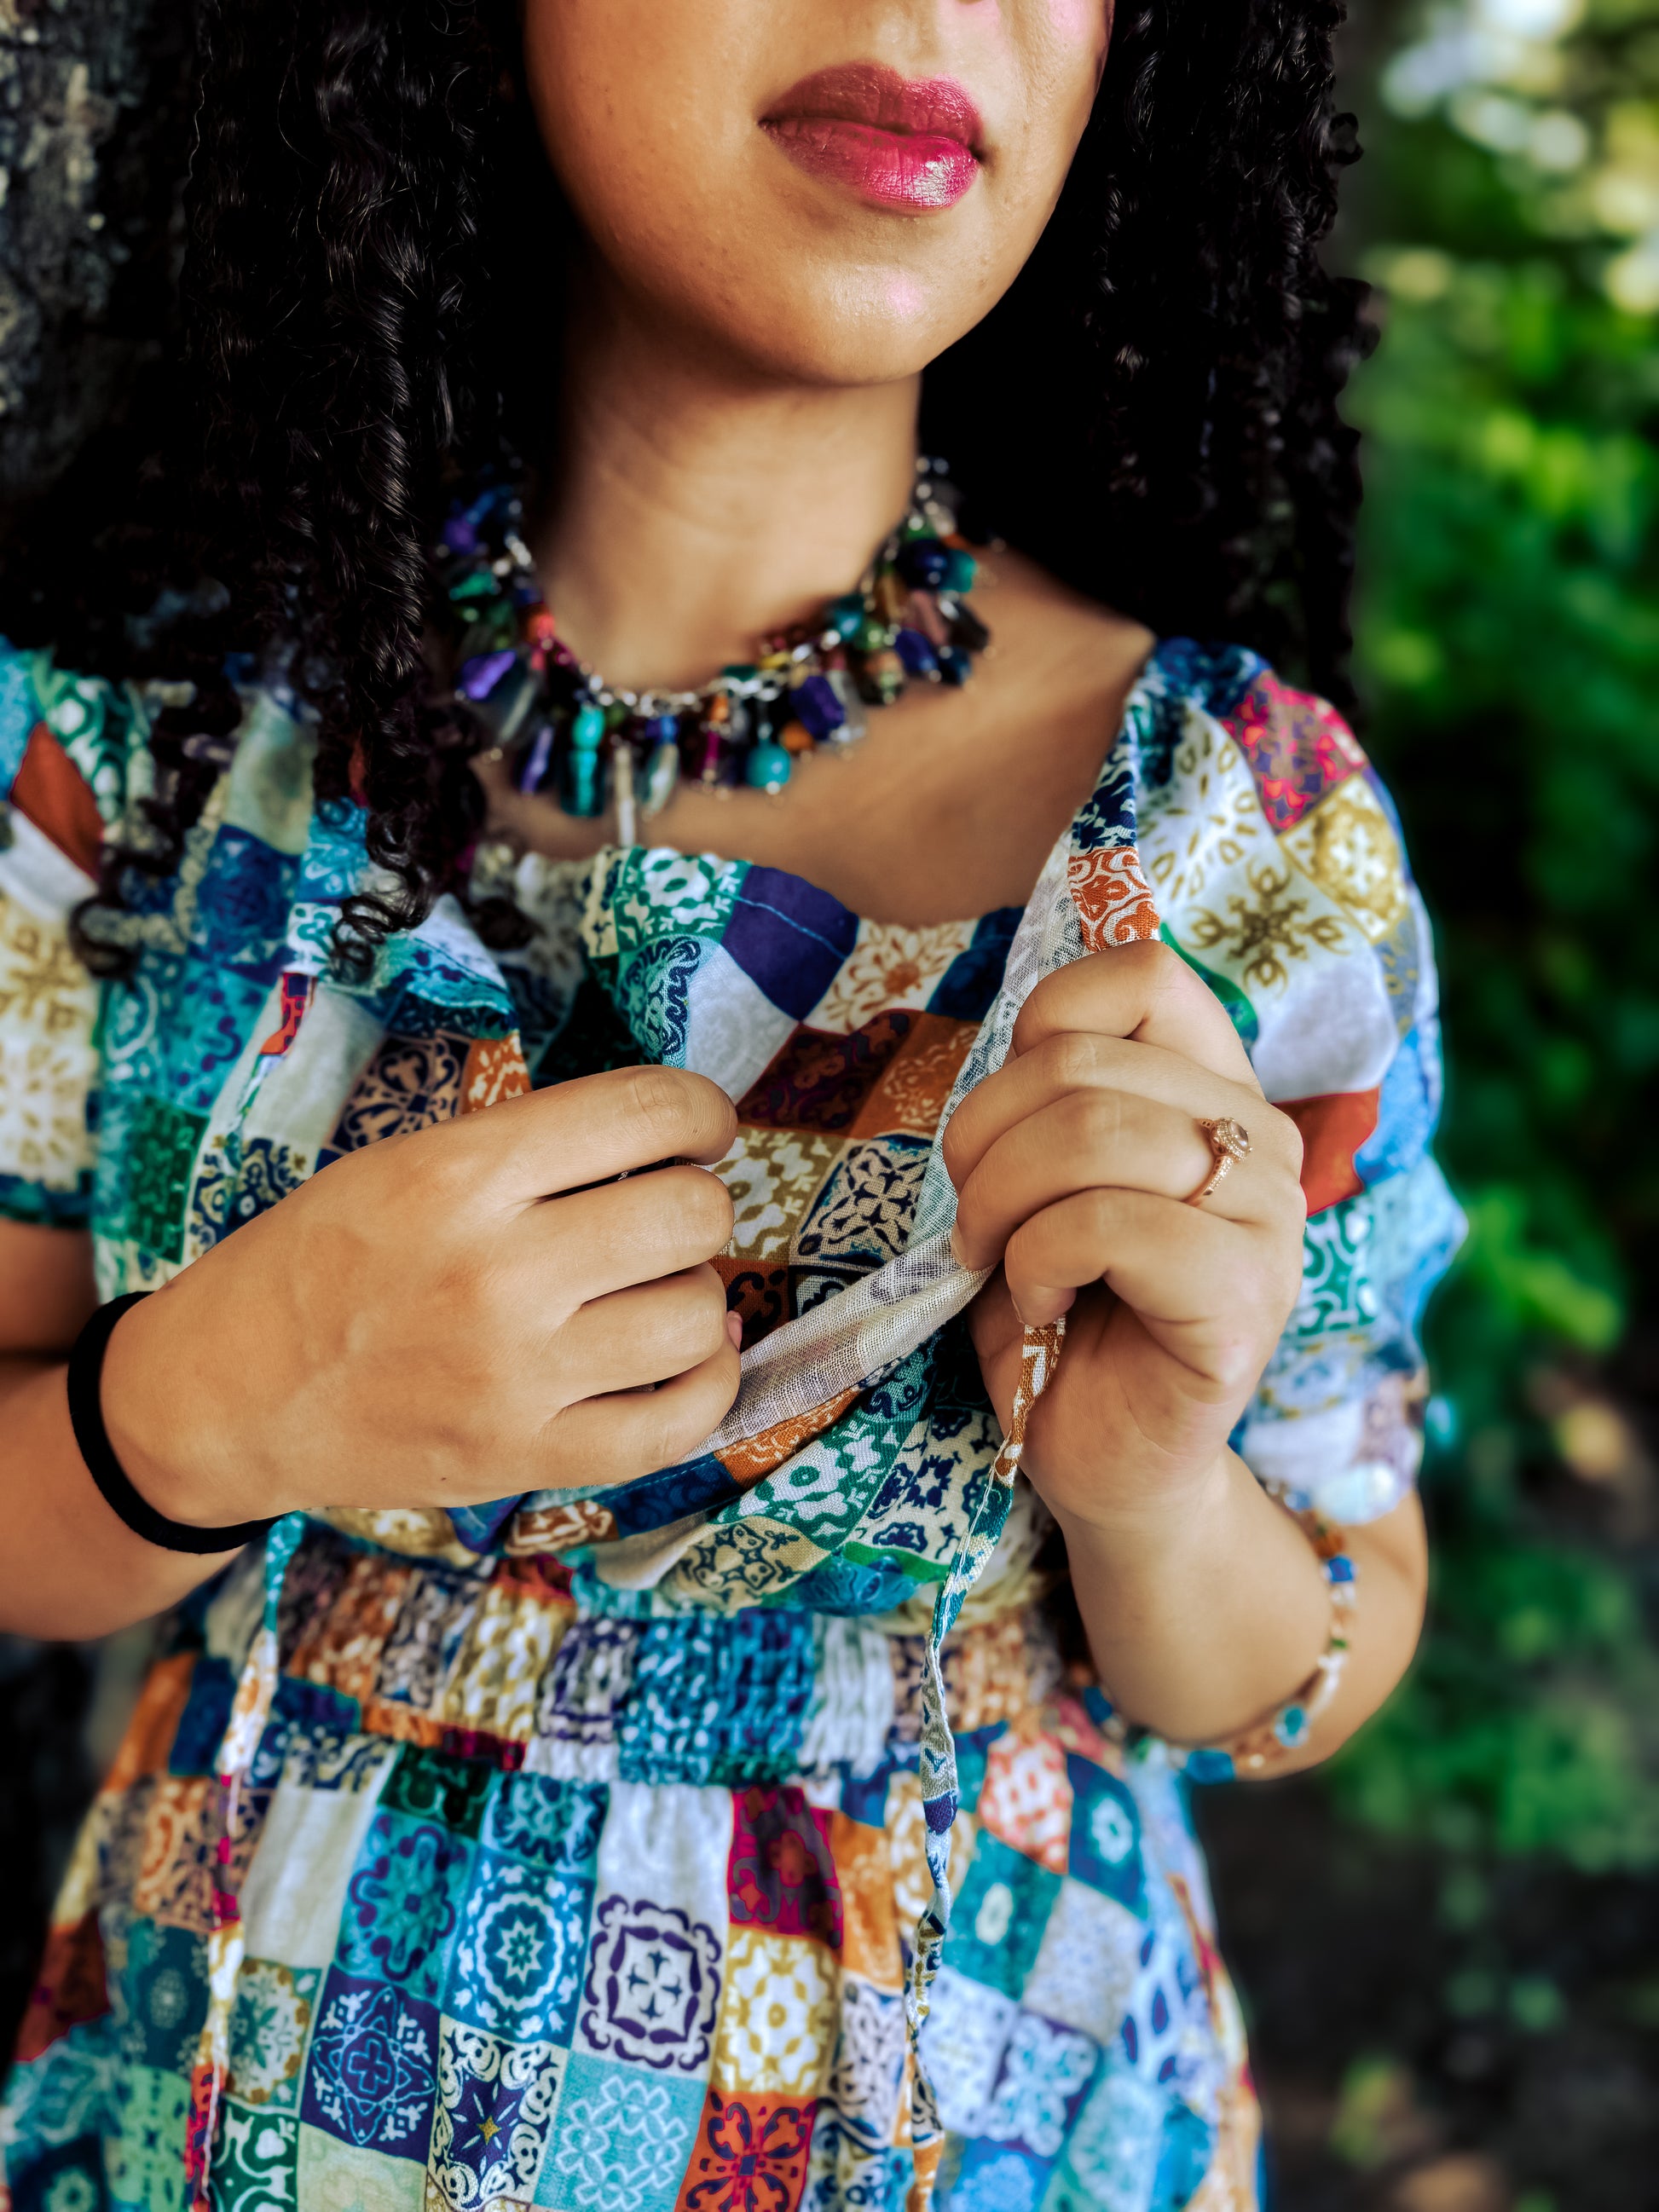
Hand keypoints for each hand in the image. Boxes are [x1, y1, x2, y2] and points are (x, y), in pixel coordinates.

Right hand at [102, 1066, 741, 1525]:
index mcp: (461, 1175)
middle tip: (666, 1215)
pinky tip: (690, 1355)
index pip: (646, 1112)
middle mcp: (498, 1273)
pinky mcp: (526, 1458)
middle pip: (690, 1216)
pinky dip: (708, 1382)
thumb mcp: (404, 1163)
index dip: (701, 1113)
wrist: (229, 1394)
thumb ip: (529, 1149)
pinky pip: (678, 1424)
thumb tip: (669, 1144)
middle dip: (699, 1205)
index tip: (701, 1130)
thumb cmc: (322, 1260)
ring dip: (695, 1294)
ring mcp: (515, 1377)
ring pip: (695, 1317)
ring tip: (653, 1288)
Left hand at [945, 942, 1305, 1534]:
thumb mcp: (1036, 1179)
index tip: (1003, 1119)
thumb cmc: (1059, 1309)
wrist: (1098, 1455)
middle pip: (1086, 1062)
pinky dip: (1036, 1261)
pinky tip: (1041, 1305)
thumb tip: (1010, 1035)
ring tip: (997, 1259)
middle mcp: (1264, 1142)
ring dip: (1000, 1201)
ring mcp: (1269, 1222)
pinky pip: (1108, 1225)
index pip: (1144, 973)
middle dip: (983, 1138)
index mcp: (1217, 1091)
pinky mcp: (1245, 1301)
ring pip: (1093, 1132)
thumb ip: (1048, 1096)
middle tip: (970, 1219)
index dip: (1042, 1025)